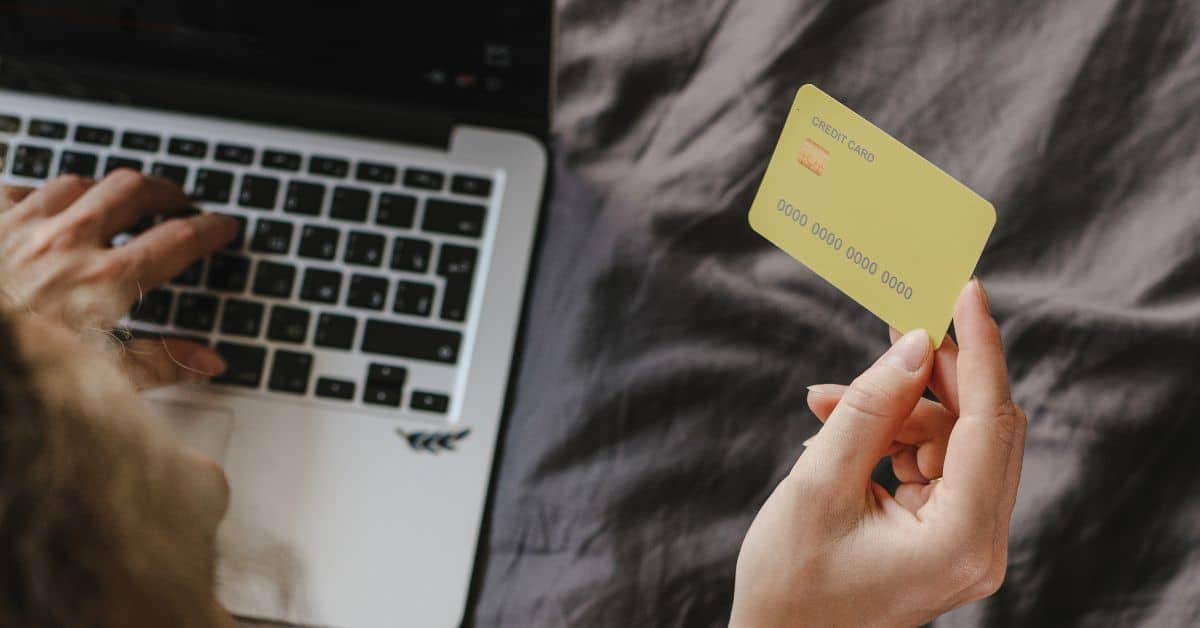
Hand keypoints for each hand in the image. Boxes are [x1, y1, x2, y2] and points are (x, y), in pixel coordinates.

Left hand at [0, 172, 238, 388]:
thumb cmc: (22, 369)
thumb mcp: (100, 380)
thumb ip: (161, 364)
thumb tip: (209, 362)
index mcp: (107, 281)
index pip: (179, 240)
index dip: (210, 229)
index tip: (223, 227)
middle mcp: (69, 242)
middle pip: (134, 191)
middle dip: (165, 191)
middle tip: (178, 200)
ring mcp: (23, 225)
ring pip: (79, 183)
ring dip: (103, 189)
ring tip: (115, 201)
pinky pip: (19, 189)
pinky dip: (38, 195)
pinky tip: (43, 208)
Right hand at [731, 279, 1026, 627]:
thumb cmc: (789, 584)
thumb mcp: (819, 486)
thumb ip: (871, 409)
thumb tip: (913, 343)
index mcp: (962, 540)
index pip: (990, 422)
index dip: (979, 349)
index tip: (966, 290)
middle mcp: (980, 545)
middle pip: (980, 427)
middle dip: (932, 374)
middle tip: (893, 324)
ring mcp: (965, 544)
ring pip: (950, 442)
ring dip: (893, 411)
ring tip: (826, 404)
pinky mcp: (944, 539)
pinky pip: (930, 465)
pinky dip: (888, 440)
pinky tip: (837, 433)